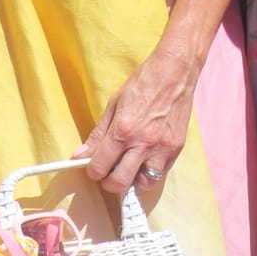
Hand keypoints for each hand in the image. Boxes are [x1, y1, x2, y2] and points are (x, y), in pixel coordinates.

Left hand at [79, 46, 199, 195]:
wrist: (175, 71)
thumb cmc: (143, 83)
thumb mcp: (114, 105)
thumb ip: (97, 134)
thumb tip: (80, 155)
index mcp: (122, 130)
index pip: (99, 167)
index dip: (93, 171)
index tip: (94, 167)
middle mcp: (142, 143)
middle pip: (119, 183)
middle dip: (109, 182)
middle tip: (109, 172)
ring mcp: (162, 148)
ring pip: (142, 184)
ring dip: (133, 179)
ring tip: (130, 166)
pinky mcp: (176, 148)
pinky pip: (160, 173)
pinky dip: (150, 171)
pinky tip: (146, 159)